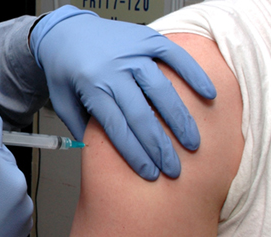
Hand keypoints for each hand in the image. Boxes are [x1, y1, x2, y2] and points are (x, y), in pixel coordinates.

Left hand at [30, 5, 215, 179]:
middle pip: (143, 116)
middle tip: (174, 169)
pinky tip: (208, 95)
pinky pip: (176, 57)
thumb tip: (100, 156)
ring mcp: (134, 53)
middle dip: (160, 148)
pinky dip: (194, 75)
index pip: (119, 129)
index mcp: (92, 86)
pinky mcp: (148, 40)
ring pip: (163, 91)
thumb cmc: (65, 67)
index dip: (136, 154)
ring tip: (192, 144)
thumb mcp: (62, 101)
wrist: (66, 28)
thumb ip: (81, 128)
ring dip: (180, 121)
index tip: (150, 173)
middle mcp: (115, 69)